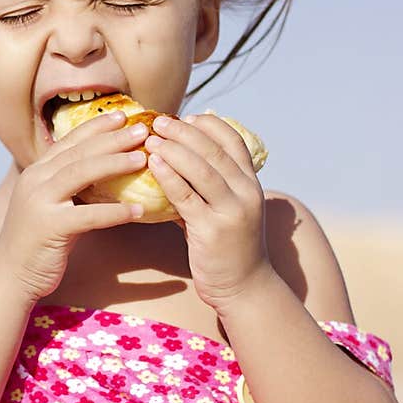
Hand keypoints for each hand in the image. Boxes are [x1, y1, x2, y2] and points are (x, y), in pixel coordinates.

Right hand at [0, 110, 149, 303]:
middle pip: (78, 151)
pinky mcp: (49, 228)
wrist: (10, 275)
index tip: (122, 115)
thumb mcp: (51, 205)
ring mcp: (40, 202)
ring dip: (114, 163)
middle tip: (141, 128)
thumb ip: (69, 187)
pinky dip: (115, 212)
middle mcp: (35, 181)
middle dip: (112, 138)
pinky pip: (89, 215)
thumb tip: (104, 173)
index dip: (97, 126)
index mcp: (37, 172)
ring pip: (80, 173)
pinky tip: (139, 210)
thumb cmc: (38, 242)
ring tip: (142, 157)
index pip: (69, 141)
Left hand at [143, 112, 271, 312]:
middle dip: (185, 131)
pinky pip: (186, 195)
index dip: (210, 125)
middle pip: (214, 150)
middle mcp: (246, 193)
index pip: (234, 141)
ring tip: (151, 137)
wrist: (244, 287)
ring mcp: (231, 210)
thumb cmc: (229, 248)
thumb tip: (176, 163)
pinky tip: (153, 163)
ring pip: (201, 168)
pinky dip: (168, 175)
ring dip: (174, 148)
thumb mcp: (227, 211)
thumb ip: (209, 188)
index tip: (188, 115)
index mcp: (251, 184)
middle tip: (160, 120)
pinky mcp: (212, 229)